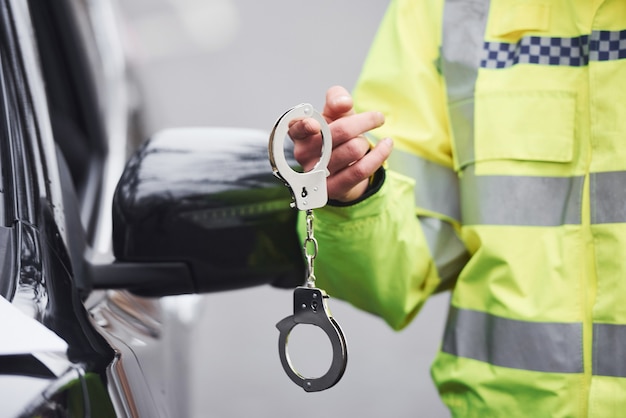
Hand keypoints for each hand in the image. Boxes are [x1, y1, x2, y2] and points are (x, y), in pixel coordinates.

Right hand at [288, 86, 392, 201]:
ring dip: (366, 142)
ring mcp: (317, 174)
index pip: (297, 127)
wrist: (343, 168)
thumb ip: (336, 99)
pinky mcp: (333, 188)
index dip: (304, 126)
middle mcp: (303, 154)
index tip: (316, 124)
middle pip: (340, 131)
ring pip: (354, 149)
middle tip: (377, 118)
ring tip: (363, 143)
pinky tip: (387, 144)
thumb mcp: (335, 113)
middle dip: (363, 122)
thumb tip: (343, 102)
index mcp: (300, 133)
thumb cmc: (336, 135)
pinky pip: (361, 169)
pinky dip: (379, 154)